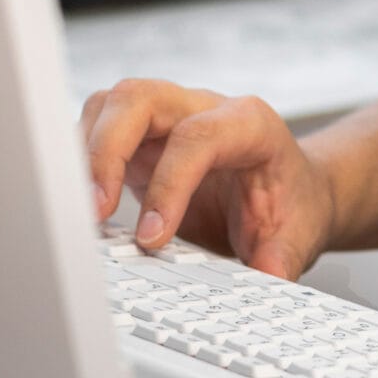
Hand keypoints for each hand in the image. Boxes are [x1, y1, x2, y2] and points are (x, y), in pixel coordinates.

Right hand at [82, 76, 336, 279]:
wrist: (293, 190)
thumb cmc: (292, 203)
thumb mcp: (297, 235)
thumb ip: (281, 257)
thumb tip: (267, 279)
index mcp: (249, 123)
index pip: (197, 136)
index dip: (170, 183)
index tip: (152, 239)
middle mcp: (202, 108)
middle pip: (138, 98)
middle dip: (106, 151)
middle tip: (96, 213)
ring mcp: (167, 118)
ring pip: (108, 107)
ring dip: (84, 155)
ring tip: (80, 212)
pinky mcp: (140, 140)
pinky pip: (96, 131)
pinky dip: (80, 164)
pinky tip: (81, 207)